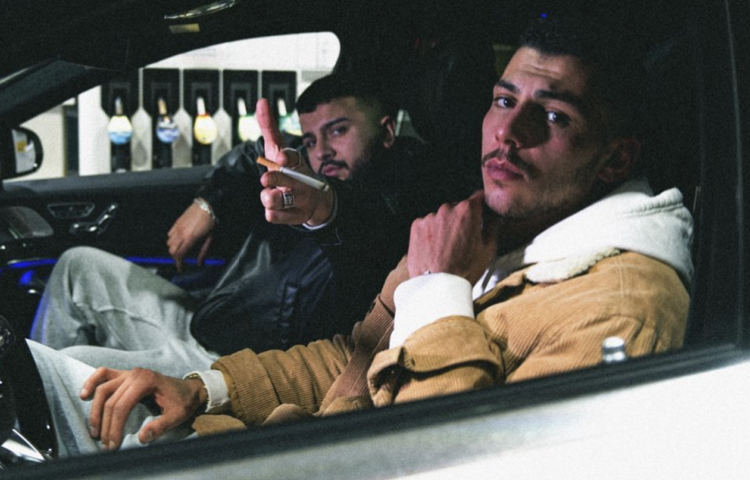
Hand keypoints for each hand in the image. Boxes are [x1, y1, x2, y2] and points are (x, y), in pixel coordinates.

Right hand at [81, 367, 204, 450]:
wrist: (189, 390)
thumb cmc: (183, 402)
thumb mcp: (177, 416)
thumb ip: (160, 427)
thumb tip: (142, 438)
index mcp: (146, 381)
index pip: (122, 406)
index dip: (115, 427)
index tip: (112, 445)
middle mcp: (134, 374)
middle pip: (110, 400)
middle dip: (105, 424)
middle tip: (104, 443)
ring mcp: (128, 372)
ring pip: (103, 388)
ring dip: (95, 410)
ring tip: (94, 430)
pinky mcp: (125, 375)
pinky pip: (103, 374)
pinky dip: (92, 382)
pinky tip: (84, 394)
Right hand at [167, 202, 214, 271]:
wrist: (206, 206)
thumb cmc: (209, 221)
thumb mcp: (209, 238)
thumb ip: (203, 251)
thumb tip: (200, 262)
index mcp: (190, 239)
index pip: (180, 255)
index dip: (179, 264)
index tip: (181, 268)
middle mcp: (181, 234)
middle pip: (172, 251)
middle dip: (175, 258)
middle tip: (181, 260)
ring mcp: (177, 228)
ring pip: (169, 243)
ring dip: (173, 249)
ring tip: (180, 250)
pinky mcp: (176, 222)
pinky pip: (169, 234)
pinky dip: (172, 239)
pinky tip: (178, 240)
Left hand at [256, 98, 333, 225]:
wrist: (313, 199)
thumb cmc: (290, 169)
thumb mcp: (278, 147)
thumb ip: (269, 126)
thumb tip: (261, 102)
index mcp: (296, 163)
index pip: (292, 157)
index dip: (286, 157)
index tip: (280, 158)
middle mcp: (300, 180)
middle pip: (287, 180)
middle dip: (275, 179)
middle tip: (266, 178)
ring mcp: (300, 199)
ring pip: (278, 200)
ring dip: (269, 197)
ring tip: (270, 194)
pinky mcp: (296, 217)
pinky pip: (275, 217)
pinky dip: (272, 213)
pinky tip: (276, 208)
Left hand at [406, 191, 498, 284]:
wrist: (437, 285)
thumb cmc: (464, 269)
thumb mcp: (489, 249)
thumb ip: (493, 227)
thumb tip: (494, 217)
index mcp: (467, 211)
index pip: (478, 197)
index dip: (481, 205)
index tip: (482, 211)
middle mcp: (447, 209)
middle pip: (458, 208)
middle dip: (462, 219)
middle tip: (464, 238)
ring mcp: (430, 217)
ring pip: (442, 217)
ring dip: (445, 226)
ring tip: (448, 247)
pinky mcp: (417, 226)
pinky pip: (428, 224)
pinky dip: (431, 232)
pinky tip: (435, 248)